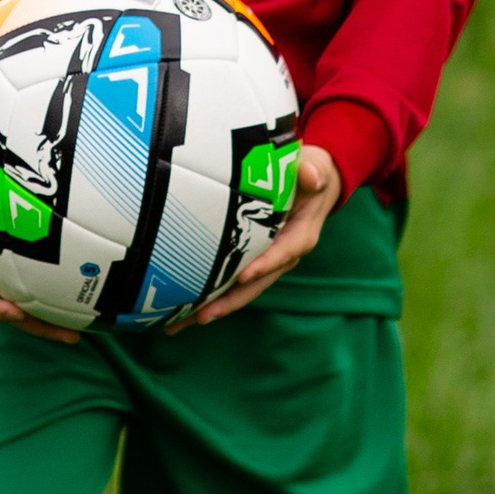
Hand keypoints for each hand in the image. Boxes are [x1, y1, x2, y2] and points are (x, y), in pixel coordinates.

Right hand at [0, 175, 84, 345]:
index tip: (13, 312)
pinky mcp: (15, 272)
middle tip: (68, 334)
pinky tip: (83, 305)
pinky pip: (34, 290)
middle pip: (9, 311)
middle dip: (36, 325)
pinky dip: (54, 300)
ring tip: (79, 332)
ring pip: (26, 307)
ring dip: (50, 322)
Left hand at [191, 140, 342, 326]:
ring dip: (212, 307)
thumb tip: (311, 176)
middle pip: (256, 284)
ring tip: (179, 324)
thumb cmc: (310, 173)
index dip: (264, 265)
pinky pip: (231, 283)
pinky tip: (182, 310)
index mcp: (301, 236)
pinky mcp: (253, 262)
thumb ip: (313, 172)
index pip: (282, 253)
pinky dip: (209, 297)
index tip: (241, 277)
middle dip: (229, 302)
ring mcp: (267, 262)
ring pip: (240, 291)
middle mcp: (284, 256)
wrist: (312, 184)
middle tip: (201, 316)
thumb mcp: (315, 169)